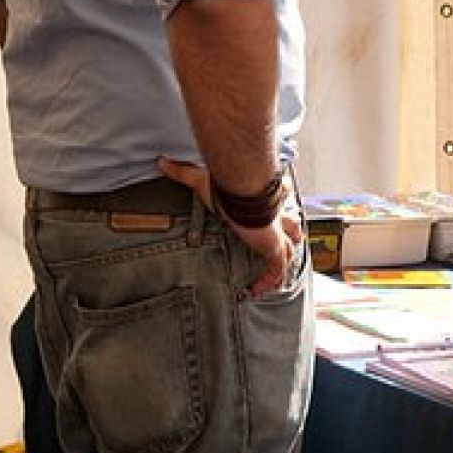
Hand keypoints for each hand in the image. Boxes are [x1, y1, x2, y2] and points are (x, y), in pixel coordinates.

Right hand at [158, 157, 300, 296]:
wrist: (242, 189)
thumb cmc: (225, 183)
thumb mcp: (200, 178)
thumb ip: (181, 171)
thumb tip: (161, 162)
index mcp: (262, 197)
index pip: (276, 201)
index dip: (274, 209)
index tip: (268, 220)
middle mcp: (275, 214)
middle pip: (291, 225)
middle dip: (290, 234)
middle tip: (286, 243)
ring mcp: (277, 232)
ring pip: (288, 248)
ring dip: (281, 260)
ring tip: (271, 275)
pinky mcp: (273, 246)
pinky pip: (277, 268)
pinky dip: (269, 280)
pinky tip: (256, 290)